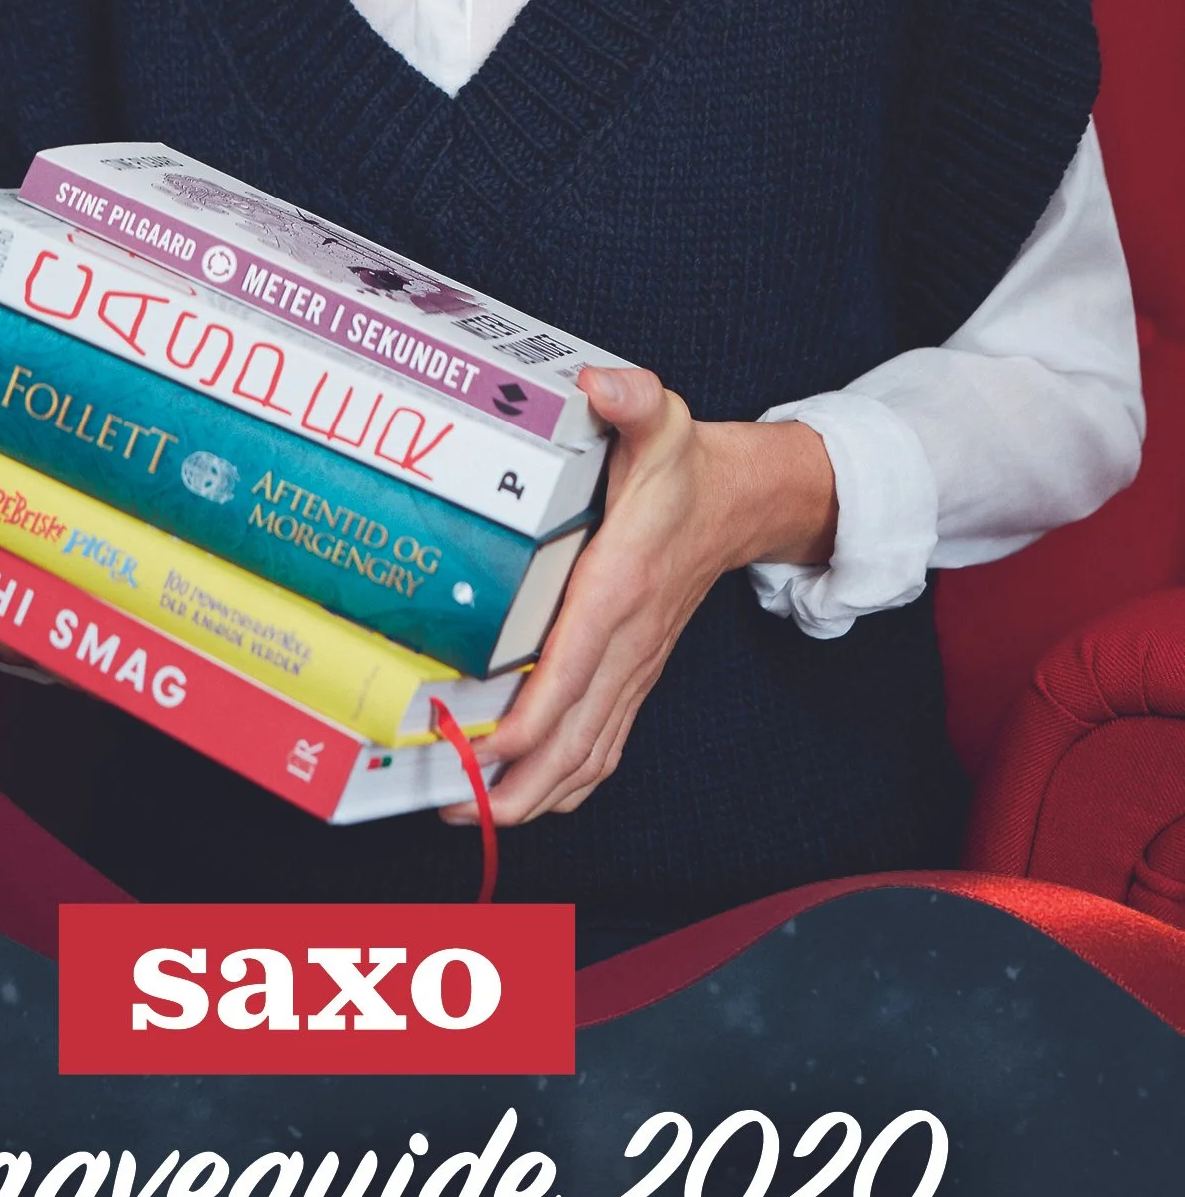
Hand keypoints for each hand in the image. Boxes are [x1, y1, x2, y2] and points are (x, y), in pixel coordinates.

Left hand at [442, 364, 837, 828]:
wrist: (741, 502)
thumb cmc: (684, 467)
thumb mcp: (661, 418)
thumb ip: (633, 398)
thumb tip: (602, 384)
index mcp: (623, 587)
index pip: (575, 667)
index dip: (534, 716)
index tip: (487, 746)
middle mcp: (629, 640)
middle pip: (578, 736)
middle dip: (518, 783)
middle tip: (455, 804)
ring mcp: (634, 667)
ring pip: (590, 755)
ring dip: (534, 796)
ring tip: (472, 813)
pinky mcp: (633, 676)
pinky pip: (603, 747)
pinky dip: (567, 784)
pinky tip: (527, 798)